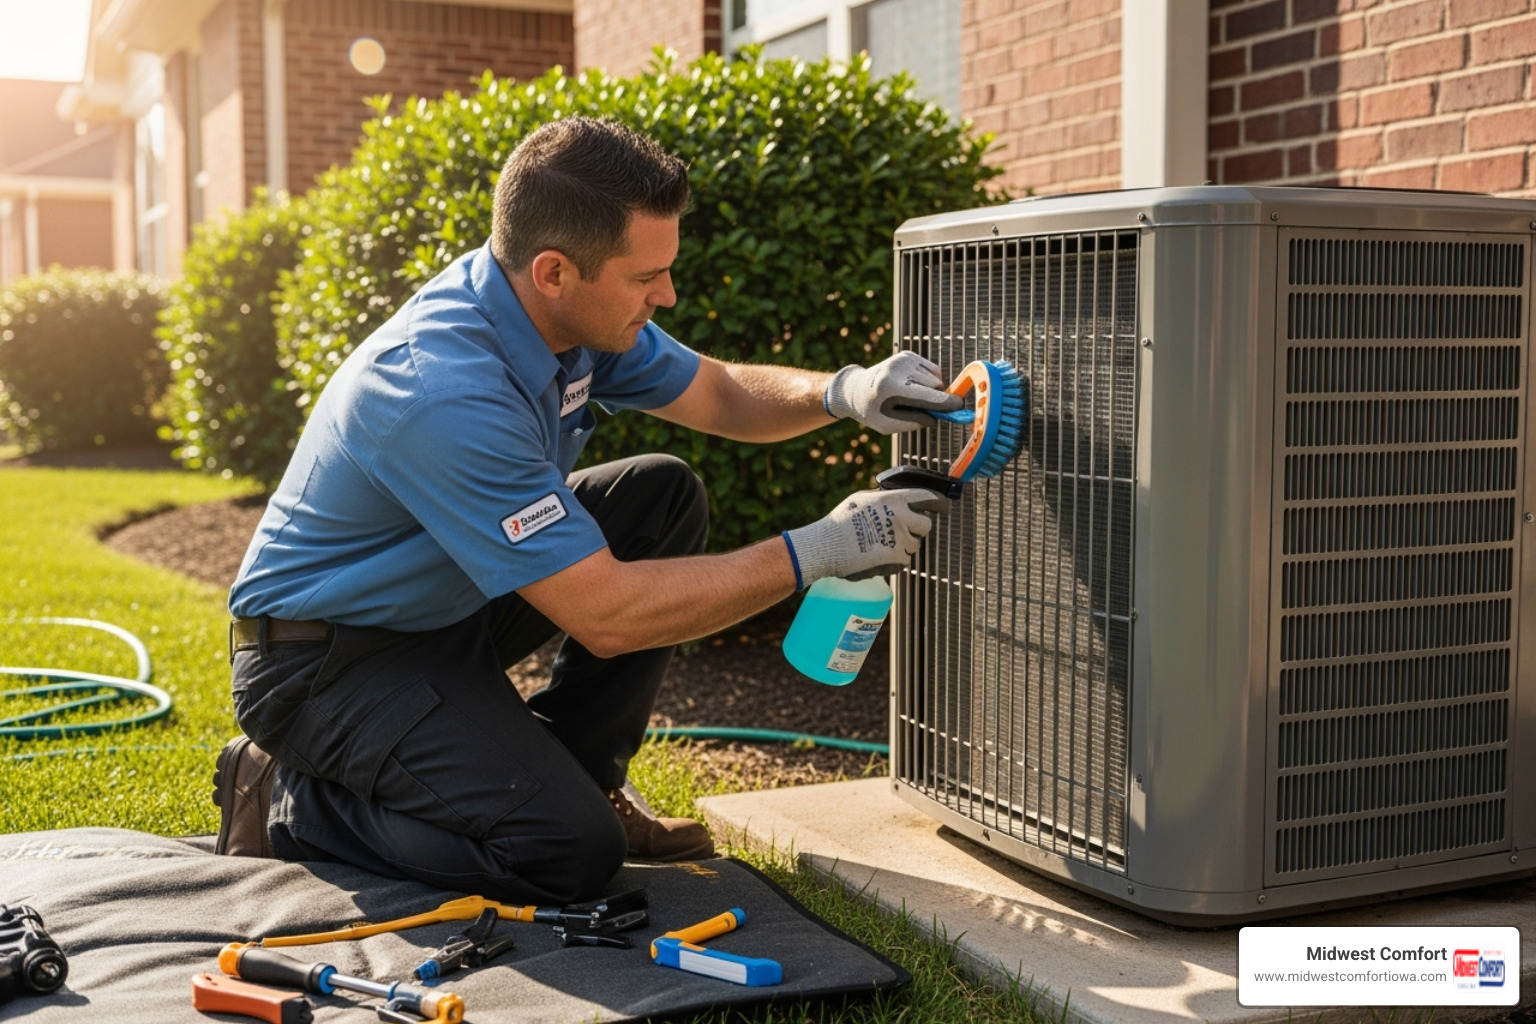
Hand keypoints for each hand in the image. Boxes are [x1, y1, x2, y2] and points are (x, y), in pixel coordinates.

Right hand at [781, 487, 949, 588]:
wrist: (826, 546)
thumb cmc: (840, 522)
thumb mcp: (862, 500)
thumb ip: (884, 500)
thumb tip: (898, 501)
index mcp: (893, 499)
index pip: (927, 497)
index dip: (939, 503)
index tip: (944, 507)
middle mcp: (900, 517)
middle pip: (926, 525)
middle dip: (917, 529)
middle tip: (902, 532)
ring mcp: (900, 539)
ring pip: (915, 544)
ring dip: (903, 546)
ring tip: (881, 545)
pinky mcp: (896, 558)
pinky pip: (905, 560)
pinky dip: (895, 560)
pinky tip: (878, 556)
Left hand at [823, 351, 963, 433]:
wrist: (856, 389)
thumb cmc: (872, 411)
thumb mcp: (888, 425)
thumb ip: (914, 421)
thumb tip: (939, 417)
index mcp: (891, 388)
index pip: (925, 395)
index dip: (945, 402)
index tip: (960, 406)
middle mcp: (898, 369)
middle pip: (935, 386)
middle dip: (936, 399)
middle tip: (924, 409)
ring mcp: (903, 359)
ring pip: (936, 378)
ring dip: (931, 391)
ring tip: (910, 397)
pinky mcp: (907, 355)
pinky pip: (933, 370)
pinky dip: (929, 381)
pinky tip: (914, 386)